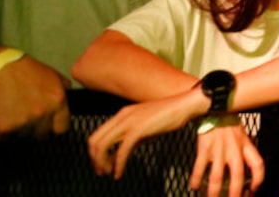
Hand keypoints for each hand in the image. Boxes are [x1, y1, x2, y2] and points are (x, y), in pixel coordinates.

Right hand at [0, 55, 69, 139]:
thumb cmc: (25, 70)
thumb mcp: (52, 75)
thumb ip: (63, 90)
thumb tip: (70, 98)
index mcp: (57, 102)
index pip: (62, 129)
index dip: (54, 125)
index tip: (48, 121)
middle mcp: (41, 115)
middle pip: (42, 134)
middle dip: (36, 127)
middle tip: (26, 112)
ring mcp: (20, 124)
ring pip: (23, 136)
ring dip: (18, 128)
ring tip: (12, 110)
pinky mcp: (0, 131)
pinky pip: (4, 138)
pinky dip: (1, 130)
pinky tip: (0, 114)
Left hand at [88, 87, 202, 177]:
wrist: (184, 105)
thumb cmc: (168, 116)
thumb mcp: (145, 126)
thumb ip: (132, 137)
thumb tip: (121, 153)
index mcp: (122, 115)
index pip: (96, 135)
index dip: (95, 153)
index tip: (102, 164)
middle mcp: (121, 117)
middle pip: (94, 141)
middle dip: (95, 160)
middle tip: (102, 172)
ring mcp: (129, 122)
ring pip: (102, 146)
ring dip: (103, 163)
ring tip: (110, 173)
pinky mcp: (138, 130)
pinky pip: (121, 151)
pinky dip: (117, 165)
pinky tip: (119, 173)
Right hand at [190, 119, 263, 196]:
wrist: (215, 106)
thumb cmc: (228, 122)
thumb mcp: (242, 134)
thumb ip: (243, 150)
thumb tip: (245, 170)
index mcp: (245, 144)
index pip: (258, 164)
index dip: (259, 179)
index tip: (254, 190)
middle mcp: (234, 148)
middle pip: (238, 175)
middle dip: (235, 193)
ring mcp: (218, 148)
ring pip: (217, 176)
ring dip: (214, 192)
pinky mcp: (204, 147)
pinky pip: (199, 167)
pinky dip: (196, 179)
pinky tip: (193, 186)